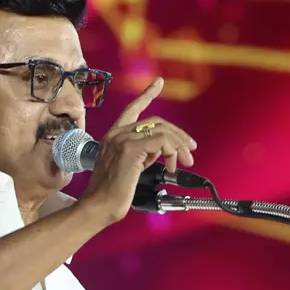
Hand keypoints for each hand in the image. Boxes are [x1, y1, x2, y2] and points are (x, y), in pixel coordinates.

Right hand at [80, 78, 197, 223]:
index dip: (147, 95)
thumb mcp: (129, 168)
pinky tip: (170, 166)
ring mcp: (122, 140)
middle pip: (156, 122)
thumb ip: (142, 154)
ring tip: (183, 162)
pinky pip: (161, 141)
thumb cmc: (112, 194)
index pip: (132, 109)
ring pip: (162, 131)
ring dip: (179, 146)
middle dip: (178, 135)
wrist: (99, 206)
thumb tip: (161, 152)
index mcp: (113, 136)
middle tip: (190, 151)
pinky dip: (171, 151)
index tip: (158, 83)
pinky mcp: (130, 150)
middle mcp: (116, 134)